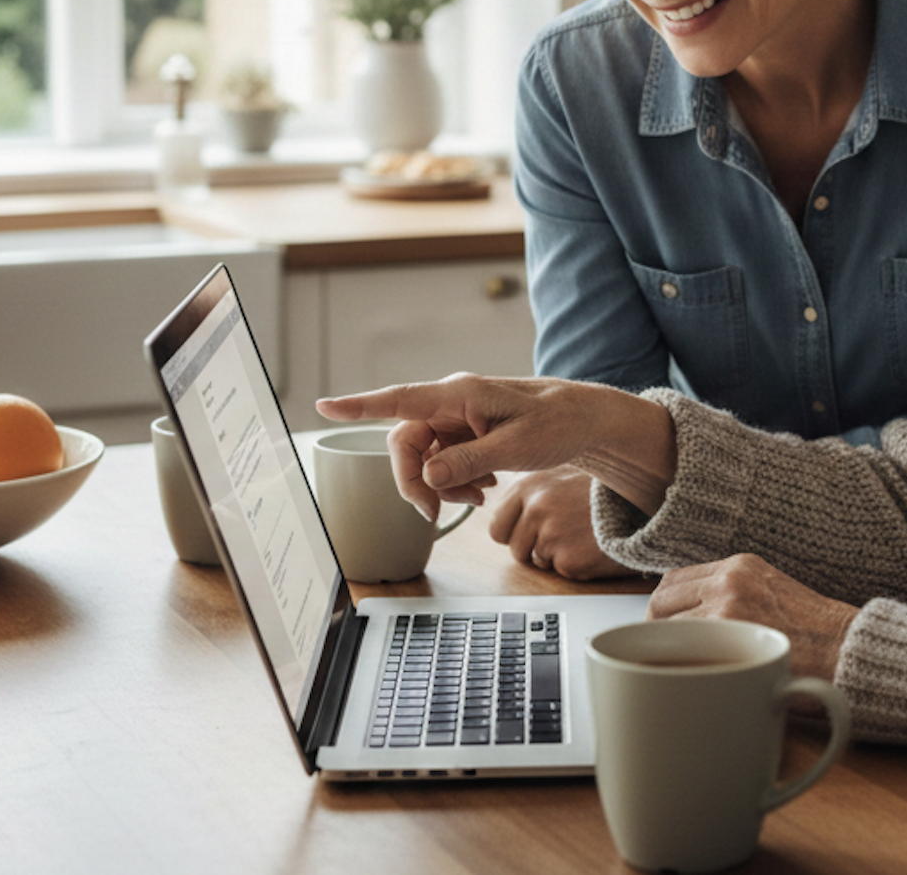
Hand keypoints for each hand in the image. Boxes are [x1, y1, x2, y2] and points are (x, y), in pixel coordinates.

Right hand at [316, 373, 674, 521]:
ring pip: (422, 457)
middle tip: (435, 513)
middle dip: (414, 481)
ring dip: (439, 485)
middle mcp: (452, 402)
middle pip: (405, 443)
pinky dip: (455, 482)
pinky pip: (442, 462)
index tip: (324, 405)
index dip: (359, 405)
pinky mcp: (465, 434)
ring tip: (476, 499)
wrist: (583, 422)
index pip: (400, 399)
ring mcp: (457, 418)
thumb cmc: (555, 424)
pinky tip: (482, 490)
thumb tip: (428, 476)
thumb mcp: (514, 447)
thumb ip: (467, 461)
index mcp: (460, 393)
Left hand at [486, 466, 629, 579]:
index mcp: (529, 486)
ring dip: (557, 555)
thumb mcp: (561, 476)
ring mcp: (552, 535)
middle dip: (533, 548)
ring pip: (538, 562)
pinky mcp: (569, 561)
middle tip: (563, 533)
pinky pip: (562, 572)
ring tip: (582, 533)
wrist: (646, 500)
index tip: (532, 530)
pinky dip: (577, 564)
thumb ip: (532, 495)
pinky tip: (594, 544)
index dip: (515, 534)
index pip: (498, 527)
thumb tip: (507, 519)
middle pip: (515, 549)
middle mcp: (536, 508)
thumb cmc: (604, 490)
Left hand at [650, 554, 855, 683]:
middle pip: (660, 601)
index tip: (665, 629)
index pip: (674, 579)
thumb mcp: (771, 593)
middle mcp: (728, 579)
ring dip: (667, 652)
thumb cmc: (814, 632)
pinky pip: (683, 652)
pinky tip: (691, 682)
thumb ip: (732, 596)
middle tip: (665, 657)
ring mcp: (726, 607)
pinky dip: (680, 668)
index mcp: (738, 565)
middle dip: (657, 630)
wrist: (847, 648)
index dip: (664, 608)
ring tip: (678, 672)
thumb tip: (691, 617)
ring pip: (666, 628)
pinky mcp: (730, 638)